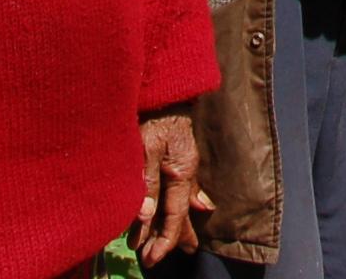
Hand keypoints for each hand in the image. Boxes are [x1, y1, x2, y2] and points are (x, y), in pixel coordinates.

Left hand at [131, 108, 209, 265]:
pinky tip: (200, 205)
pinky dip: (186, 202)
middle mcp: (186, 172)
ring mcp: (185, 163)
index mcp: (181, 173)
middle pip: (180, 213)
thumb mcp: (146, 148)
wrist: (169, 86)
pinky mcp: (179, 154)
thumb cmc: (155, 114)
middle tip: (154, 259)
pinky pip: (185, 187)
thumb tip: (146, 217)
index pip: (174, 216)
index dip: (163, 240)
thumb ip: (147, 182)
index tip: (150, 259)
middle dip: (169, 238)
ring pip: (182, 202)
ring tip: (180, 244)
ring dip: (174, 224)